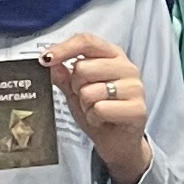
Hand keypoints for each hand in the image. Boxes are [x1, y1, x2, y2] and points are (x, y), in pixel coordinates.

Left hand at [44, 34, 152, 183]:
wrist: (117, 142)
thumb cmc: (99, 112)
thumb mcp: (76, 91)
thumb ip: (64, 75)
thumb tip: (50, 62)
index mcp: (112, 55)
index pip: (87, 41)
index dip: (63, 48)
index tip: (45, 59)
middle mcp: (127, 67)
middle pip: (83, 67)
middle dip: (76, 87)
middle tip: (85, 98)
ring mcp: (135, 87)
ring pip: (90, 90)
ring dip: (85, 106)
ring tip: (95, 110)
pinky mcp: (138, 108)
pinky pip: (101, 108)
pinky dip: (94, 118)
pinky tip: (103, 120)